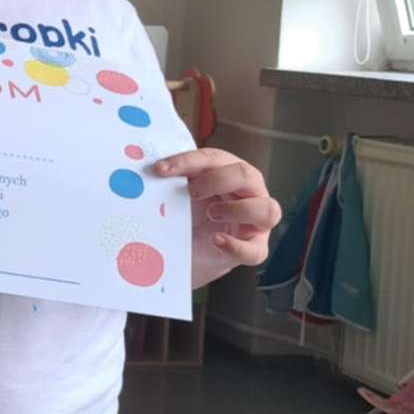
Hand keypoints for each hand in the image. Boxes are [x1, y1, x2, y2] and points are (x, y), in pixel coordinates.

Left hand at [155, 148, 281, 287]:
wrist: (187, 254)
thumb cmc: (185, 217)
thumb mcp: (177, 197)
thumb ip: (170, 184)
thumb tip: (146, 173)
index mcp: (228, 173)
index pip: (213, 159)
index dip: (187, 161)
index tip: (160, 169)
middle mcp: (248, 193)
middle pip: (246, 175)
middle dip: (217, 180)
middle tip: (191, 192)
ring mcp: (256, 222)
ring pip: (268, 209)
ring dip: (238, 210)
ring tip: (212, 213)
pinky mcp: (254, 248)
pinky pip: (256, 250)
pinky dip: (236, 246)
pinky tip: (216, 240)